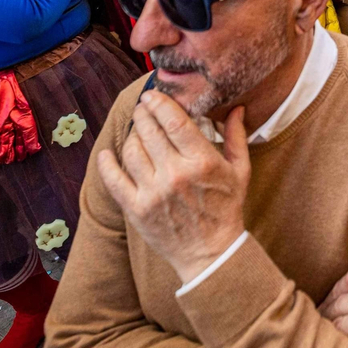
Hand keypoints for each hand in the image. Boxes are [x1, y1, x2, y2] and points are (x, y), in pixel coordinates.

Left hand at [97, 92, 249, 285]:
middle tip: (142, 108)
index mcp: (202, 162)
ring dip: (132, 135)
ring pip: (131, 151)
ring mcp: (153, 193)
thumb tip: (238, 108)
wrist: (210, 253)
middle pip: (149, 131)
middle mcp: (175, 175)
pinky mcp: (137, 210)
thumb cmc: (227, 209)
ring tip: (137, 132)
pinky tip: (107, 154)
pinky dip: (107, 164)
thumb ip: (236, 137)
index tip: (152, 95)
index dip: (159, 103)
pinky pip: (114, 181)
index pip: (174, 121)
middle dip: (143, 113)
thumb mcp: (240, 171)